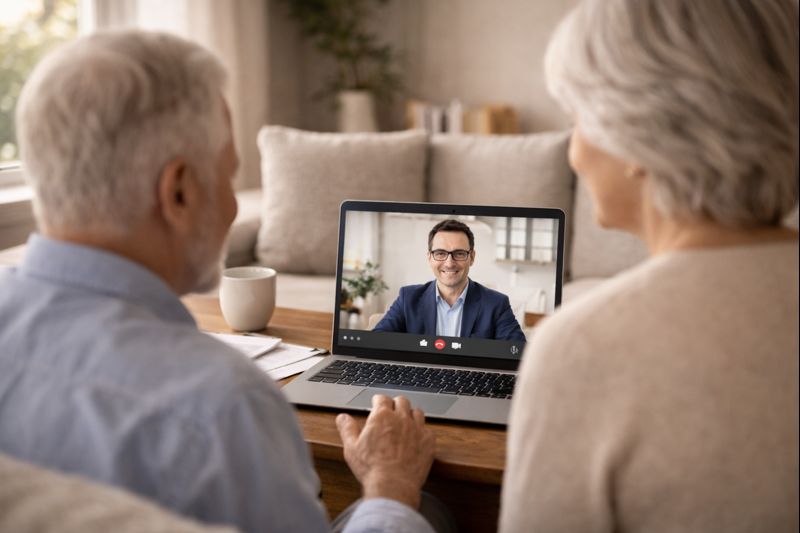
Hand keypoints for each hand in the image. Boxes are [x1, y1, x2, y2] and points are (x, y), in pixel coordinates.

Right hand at [336, 394, 435, 508]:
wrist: (393, 485)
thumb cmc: (372, 468)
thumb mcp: (352, 447)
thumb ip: (347, 429)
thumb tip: (342, 417)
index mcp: (382, 417)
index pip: (382, 398)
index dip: (379, 400)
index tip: (377, 403)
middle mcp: (401, 418)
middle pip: (402, 401)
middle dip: (396, 403)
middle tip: (392, 410)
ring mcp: (417, 429)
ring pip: (417, 412)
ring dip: (411, 414)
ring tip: (406, 421)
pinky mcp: (428, 441)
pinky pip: (428, 429)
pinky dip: (422, 431)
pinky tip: (418, 437)